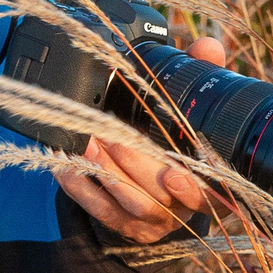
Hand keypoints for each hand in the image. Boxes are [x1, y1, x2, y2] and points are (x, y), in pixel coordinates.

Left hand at [62, 33, 229, 243]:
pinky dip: (79, 186)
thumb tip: (208, 47)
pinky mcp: (122, 225)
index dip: (193, 187)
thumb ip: (204, 77)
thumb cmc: (182, 143)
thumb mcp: (196, 111)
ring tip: (86, 141)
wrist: (164, 192)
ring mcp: (151, 221)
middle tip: (111, 133)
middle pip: (158, 194)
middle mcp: (181, 208)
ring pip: (128, 201)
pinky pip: (98, 209)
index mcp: (208, 184)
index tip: (175, 173)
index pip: (209, 194)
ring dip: (104, 170)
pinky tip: (63, 163)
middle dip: (133, 163)